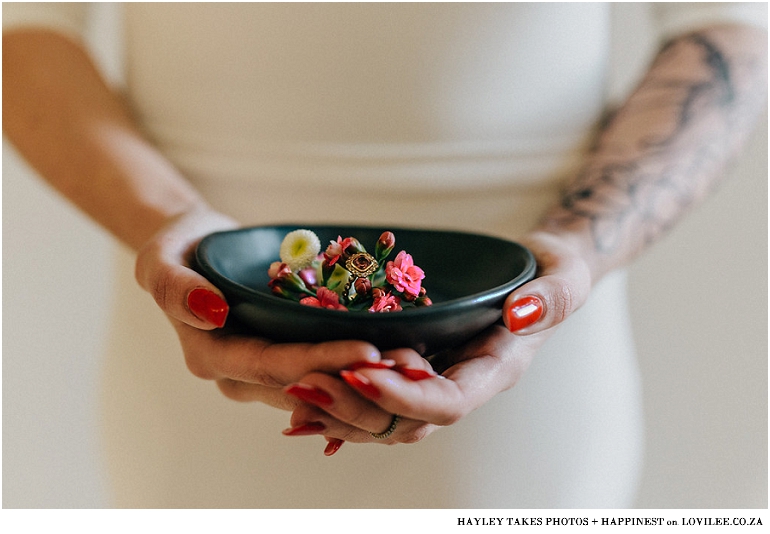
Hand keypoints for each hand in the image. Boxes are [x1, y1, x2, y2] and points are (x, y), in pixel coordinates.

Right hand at [134, 206, 384, 409]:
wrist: (192, 252)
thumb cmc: (176, 250)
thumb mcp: (159, 258)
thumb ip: (174, 287)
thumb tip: (210, 312)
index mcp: (210, 357)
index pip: (272, 365)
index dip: (321, 362)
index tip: (368, 352)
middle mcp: (239, 376)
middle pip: (305, 384)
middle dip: (357, 379)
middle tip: (409, 368)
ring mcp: (264, 372)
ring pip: (320, 386)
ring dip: (366, 381)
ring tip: (415, 368)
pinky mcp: (285, 359)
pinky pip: (324, 372)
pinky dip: (360, 370)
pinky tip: (399, 360)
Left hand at [280, 230, 594, 450]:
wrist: (535, 276)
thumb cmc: (551, 274)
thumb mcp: (564, 277)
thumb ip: (552, 298)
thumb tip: (521, 314)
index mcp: (493, 371)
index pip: (447, 402)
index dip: (403, 396)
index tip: (360, 372)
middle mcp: (460, 384)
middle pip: (404, 420)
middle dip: (354, 407)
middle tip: (304, 382)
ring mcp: (435, 379)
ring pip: (383, 417)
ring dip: (338, 408)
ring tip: (292, 388)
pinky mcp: (415, 366)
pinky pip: (375, 395)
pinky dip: (340, 395)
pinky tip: (301, 383)